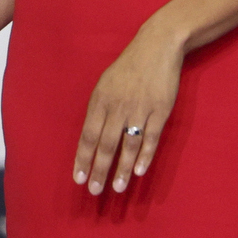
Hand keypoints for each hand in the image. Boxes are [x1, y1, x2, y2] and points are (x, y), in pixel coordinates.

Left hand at [73, 27, 183, 194]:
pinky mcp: (160, 111)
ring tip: (118, 188)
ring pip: (128, 146)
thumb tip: (92, 138)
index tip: (78, 178)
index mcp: (100, 100)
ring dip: (122, 169)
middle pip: (106, 144)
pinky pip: (150, 138)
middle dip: (99, 170)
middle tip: (94, 191)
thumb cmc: (128, 67)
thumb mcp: (105, 84)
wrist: (157, 47)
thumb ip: (99, 110)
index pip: (88, 136)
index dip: (82, 159)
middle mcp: (118, 107)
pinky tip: (139, 171)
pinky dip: (145, 156)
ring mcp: (140, 110)